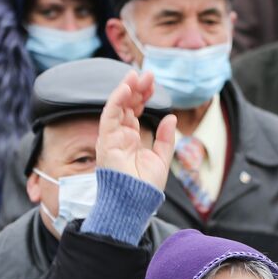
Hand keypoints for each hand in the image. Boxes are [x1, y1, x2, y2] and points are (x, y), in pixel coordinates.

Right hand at [96, 70, 177, 191]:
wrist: (135, 204)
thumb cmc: (145, 188)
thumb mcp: (161, 159)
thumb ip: (165, 139)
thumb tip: (171, 118)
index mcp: (130, 139)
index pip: (134, 111)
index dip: (143, 96)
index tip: (153, 84)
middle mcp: (119, 136)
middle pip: (126, 105)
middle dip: (136, 88)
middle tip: (148, 75)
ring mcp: (111, 137)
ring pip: (117, 107)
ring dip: (126, 89)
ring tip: (138, 76)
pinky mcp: (106, 141)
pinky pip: (109, 115)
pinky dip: (117, 100)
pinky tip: (126, 88)